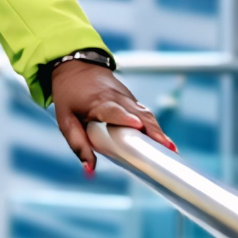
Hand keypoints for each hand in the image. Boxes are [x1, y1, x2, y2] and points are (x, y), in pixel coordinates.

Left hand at [51, 61, 175, 176]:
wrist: (77, 68)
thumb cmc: (69, 96)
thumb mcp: (65, 120)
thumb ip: (78, 144)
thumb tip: (89, 169)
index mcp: (97, 102)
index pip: (114, 110)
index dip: (126, 118)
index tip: (138, 126)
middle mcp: (117, 98)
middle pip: (138, 114)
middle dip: (153, 131)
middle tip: (167, 148)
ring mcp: (127, 98)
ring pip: (147, 114)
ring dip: (159, 131)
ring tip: (171, 150)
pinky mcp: (133, 101)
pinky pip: (146, 114)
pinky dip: (156, 128)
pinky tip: (165, 143)